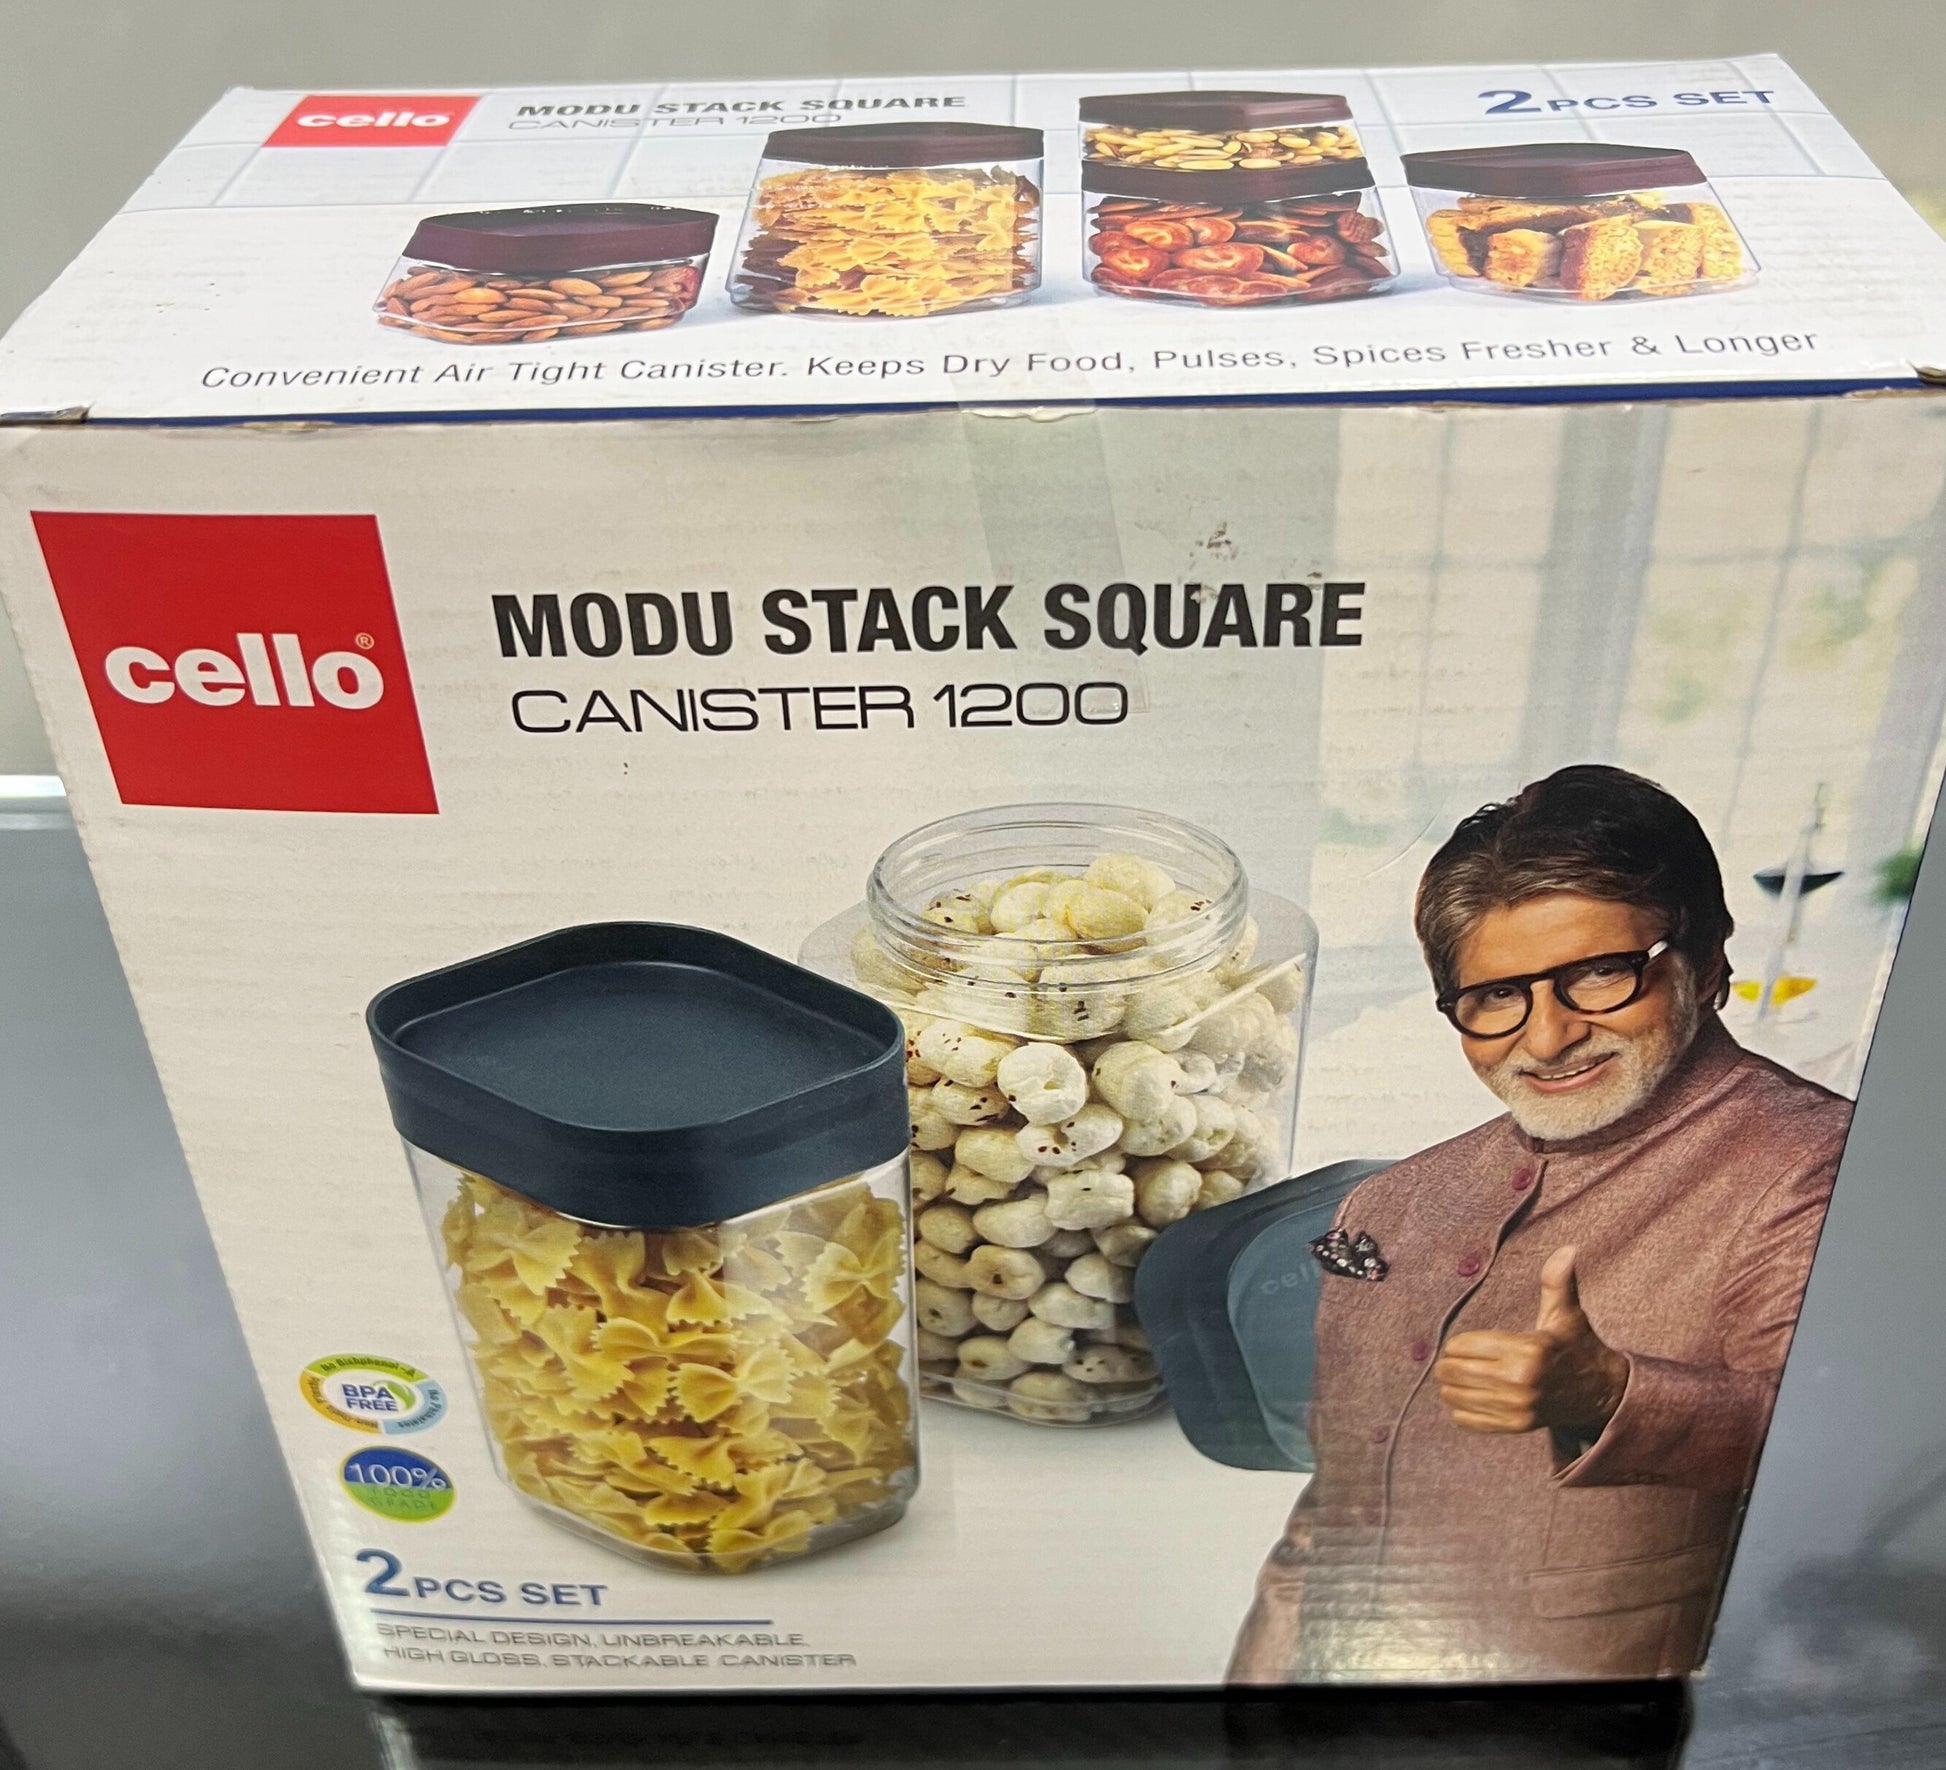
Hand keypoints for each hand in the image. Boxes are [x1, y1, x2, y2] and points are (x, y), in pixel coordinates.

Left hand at [1433, 1246, 1629, 1436]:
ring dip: (1450, 1387)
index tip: (1461, 1344)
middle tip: (1452, 1360)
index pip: (1465, 1346)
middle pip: (1455, 1372)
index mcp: (1527, 1351)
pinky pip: (1469, 1421)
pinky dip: (1461, 1409)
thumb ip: (1557, 1282)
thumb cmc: (1575, 1346)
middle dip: (1448, 1364)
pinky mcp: (1516, 1426)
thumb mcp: (1566, 1314)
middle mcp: (1520, 1382)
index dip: (1458, 1344)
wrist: (1601, 1392)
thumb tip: (1567, 1249)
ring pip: (1457, 1397)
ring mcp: (1517, 1408)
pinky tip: (1466, 1398)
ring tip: (1457, 1378)